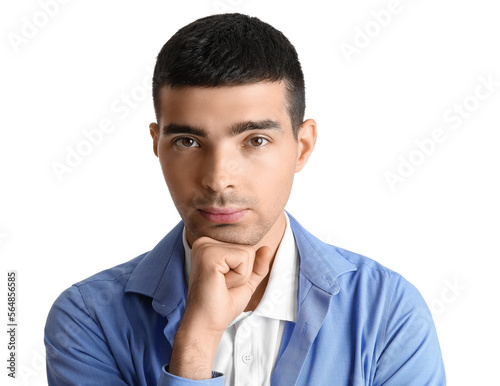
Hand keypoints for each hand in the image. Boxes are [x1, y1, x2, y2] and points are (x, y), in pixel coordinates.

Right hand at [169, 236, 272, 378]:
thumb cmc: (222, 303)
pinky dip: (239, 277)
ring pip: (247, 252)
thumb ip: (257, 265)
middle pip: (248, 247)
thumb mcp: (245, 281)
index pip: (244, 247)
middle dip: (243, 272)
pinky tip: (221, 284)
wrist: (207, 323)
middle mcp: (204, 241)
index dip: (243, 270)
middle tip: (222, 285)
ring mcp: (205, 246)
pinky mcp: (209, 254)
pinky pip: (243, 258)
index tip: (224, 282)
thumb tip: (267, 248)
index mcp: (209, 245)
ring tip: (221, 285)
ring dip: (241, 276)